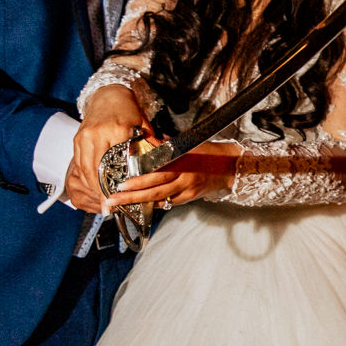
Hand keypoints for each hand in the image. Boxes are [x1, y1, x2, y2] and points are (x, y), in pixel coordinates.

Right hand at [68, 85, 152, 213]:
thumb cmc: (129, 110)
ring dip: (92, 187)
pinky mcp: (77, 139)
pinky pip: (79, 163)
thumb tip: (159, 166)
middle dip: (100, 191)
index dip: (114, 183)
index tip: (116, 199)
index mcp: (116, 130)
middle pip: (96, 169)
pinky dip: (87, 177)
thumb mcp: (143, 125)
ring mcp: (84, 137)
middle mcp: (96, 134)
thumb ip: (149, 145)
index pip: (114, 162)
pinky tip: (94, 187)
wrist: (109, 95)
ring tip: (101, 202)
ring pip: (85, 169)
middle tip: (108, 208)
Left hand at [104, 140, 236, 211]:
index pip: (158, 171)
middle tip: (115, 197)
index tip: (124, 181)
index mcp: (184, 161)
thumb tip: (149, 141)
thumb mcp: (189, 144)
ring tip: (121, 204)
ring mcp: (188, 190)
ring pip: (160, 199)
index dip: (140, 178)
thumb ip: (168, 146)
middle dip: (133, 194)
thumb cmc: (209, 153)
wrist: (230, 167)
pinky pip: (168, 202)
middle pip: (156, 188)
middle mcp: (185, 177)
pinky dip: (154, 203)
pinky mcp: (190, 198)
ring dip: (139, 202)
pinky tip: (141, 205)